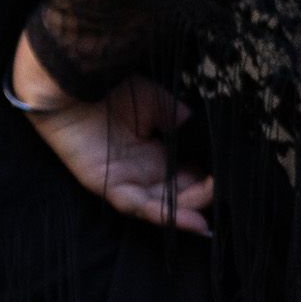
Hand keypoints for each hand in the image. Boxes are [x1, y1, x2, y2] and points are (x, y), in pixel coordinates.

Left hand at [11, 36, 211, 235]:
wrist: (66, 80)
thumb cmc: (109, 86)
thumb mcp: (157, 102)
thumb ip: (181, 122)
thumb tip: (210, 139)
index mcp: (154, 152)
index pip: (188, 175)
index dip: (210, 180)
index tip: (233, 179)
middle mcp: (142, 170)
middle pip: (179, 194)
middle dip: (204, 197)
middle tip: (228, 192)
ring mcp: (124, 179)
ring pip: (163, 205)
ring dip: (190, 209)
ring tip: (214, 208)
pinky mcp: (106, 184)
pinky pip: (138, 206)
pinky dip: (166, 216)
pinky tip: (193, 221)